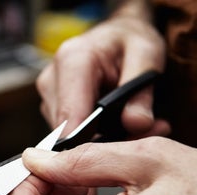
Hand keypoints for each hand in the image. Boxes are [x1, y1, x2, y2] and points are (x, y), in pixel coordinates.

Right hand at [37, 3, 168, 136]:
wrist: (116, 35)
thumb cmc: (130, 41)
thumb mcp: (148, 56)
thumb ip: (142, 93)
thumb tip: (136, 125)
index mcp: (73, 60)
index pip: (70, 115)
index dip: (88, 141)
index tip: (112, 156)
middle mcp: (52, 78)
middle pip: (68, 130)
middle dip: (103, 139)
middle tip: (142, 134)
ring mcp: (48, 94)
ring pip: (67, 135)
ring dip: (99, 138)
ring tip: (132, 126)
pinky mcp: (51, 106)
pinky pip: (68, 132)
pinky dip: (92, 135)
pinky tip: (114, 125)